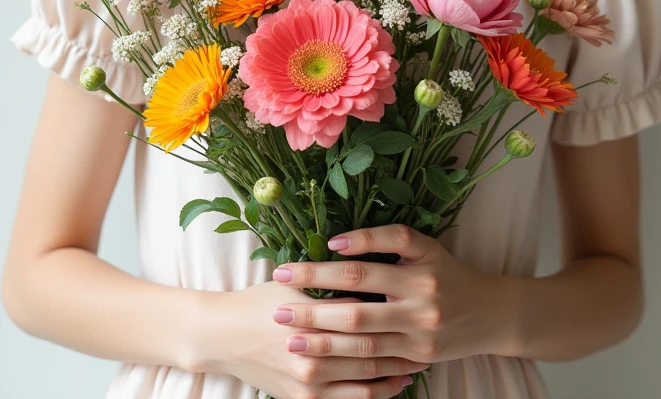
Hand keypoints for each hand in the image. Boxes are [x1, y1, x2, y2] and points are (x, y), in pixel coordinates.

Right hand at [189, 279, 428, 398]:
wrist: (222, 336)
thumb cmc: (259, 301)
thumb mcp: (292, 284)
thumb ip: (331, 285)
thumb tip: (373, 282)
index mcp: (311, 317)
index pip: (363, 313)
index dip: (391, 308)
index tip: (413, 300)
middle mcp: (313, 353)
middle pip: (370, 346)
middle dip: (402, 340)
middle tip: (428, 331)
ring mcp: (310, 382)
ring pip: (367, 376)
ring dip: (397, 368)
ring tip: (420, 358)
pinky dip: (380, 392)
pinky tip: (398, 382)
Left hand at [271, 225, 513, 365]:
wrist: (490, 313)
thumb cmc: (447, 271)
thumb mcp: (424, 246)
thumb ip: (386, 239)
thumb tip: (337, 244)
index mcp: (417, 270)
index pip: (363, 268)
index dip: (326, 268)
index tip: (292, 267)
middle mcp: (419, 304)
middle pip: (356, 309)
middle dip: (313, 307)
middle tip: (277, 305)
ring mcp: (419, 337)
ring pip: (362, 345)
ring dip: (322, 341)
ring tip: (290, 337)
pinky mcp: (419, 360)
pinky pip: (377, 367)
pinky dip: (348, 364)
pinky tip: (322, 361)